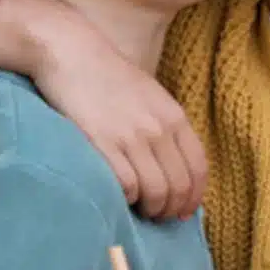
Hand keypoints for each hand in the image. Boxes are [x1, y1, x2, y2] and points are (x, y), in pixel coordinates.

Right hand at [0, 0, 206, 220]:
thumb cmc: (107, 75)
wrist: (71, 54)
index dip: (194, 197)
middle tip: (159, 216)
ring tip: (140, 209)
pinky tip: (120, 194)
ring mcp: (132, 137)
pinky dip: (127, 198)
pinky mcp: (104, 143)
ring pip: (156, 191)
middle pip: (179, 185)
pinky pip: (127, 186)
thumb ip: (164, 126)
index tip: (183, 210)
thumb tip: (172, 165)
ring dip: (150, 208)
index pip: (198, 168)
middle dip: (172, 209)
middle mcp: (158, 128)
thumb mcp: (149, 96)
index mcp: (173, 116)